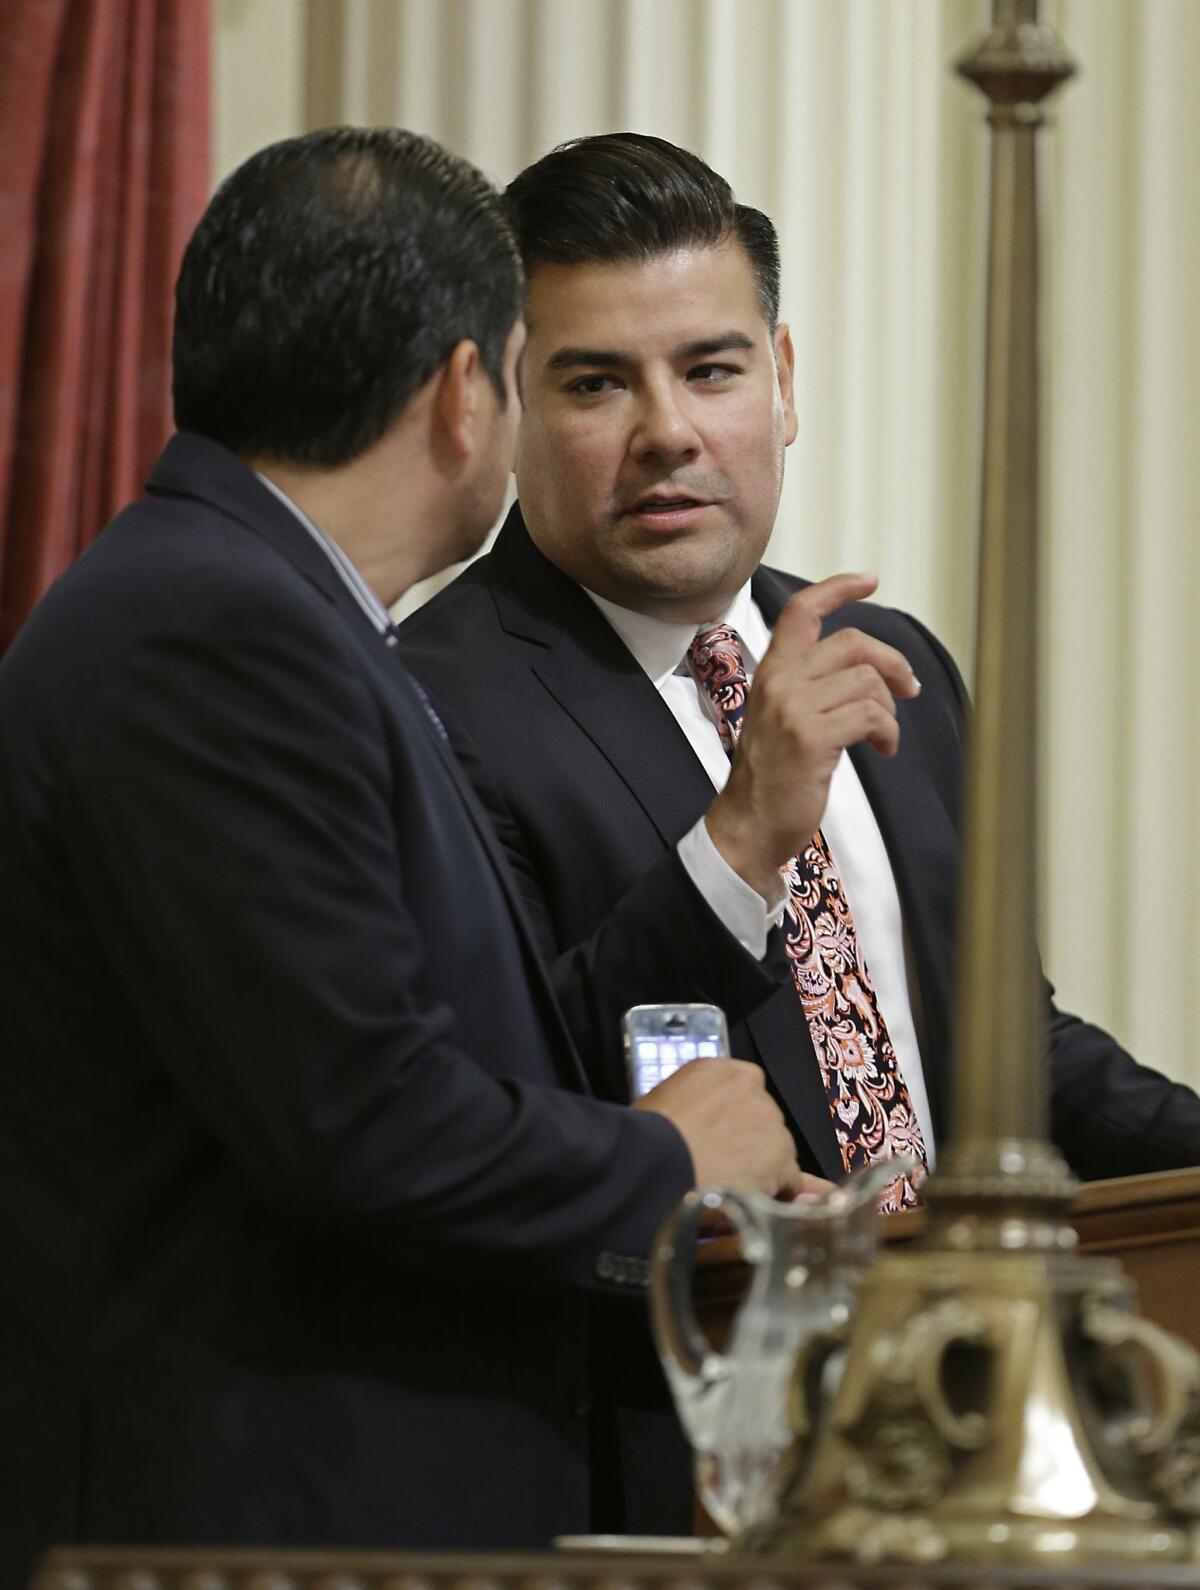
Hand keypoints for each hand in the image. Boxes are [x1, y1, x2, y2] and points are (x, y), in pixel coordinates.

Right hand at [634, 1057, 805, 1198]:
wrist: (654, 1163)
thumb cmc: (647, 1135)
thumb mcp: (666, 1102)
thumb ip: (695, 1105)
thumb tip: (698, 1124)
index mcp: (727, 1072)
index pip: (746, 1094)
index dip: (736, 1120)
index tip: (722, 1138)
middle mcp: (756, 1092)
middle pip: (766, 1122)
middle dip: (751, 1143)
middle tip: (723, 1166)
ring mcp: (772, 1125)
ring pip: (779, 1152)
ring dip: (763, 1169)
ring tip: (732, 1188)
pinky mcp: (781, 1159)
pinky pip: (789, 1181)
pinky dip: (773, 1194)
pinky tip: (747, 1201)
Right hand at [705, 572, 920, 897]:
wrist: (749, 823)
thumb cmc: (771, 775)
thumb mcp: (780, 716)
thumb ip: (809, 686)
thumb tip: (870, 672)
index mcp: (772, 672)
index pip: (801, 611)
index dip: (838, 587)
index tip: (869, 579)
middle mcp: (780, 682)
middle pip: (852, 642)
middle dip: (892, 663)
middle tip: (909, 688)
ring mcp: (794, 709)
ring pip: (867, 681)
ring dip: (889, 709)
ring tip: (883, 734)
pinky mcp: (811, 739)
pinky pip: (870, 716)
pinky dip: (887, 732)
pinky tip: (882, 748)